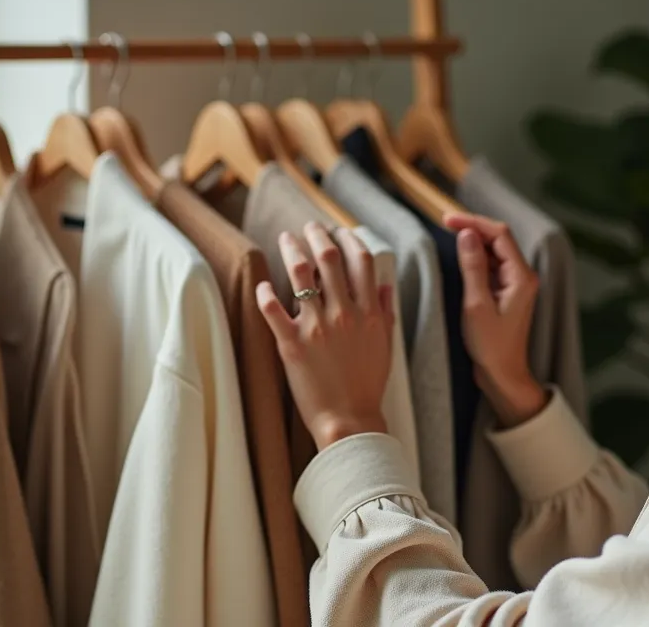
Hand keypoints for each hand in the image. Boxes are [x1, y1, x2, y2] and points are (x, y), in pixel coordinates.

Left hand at [257, 222, 396, 448]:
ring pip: (300, 275)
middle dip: (318, 236)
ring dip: (292, 250)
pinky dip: (265, 293)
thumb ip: (385, 311)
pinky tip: (263, 284)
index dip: (348, 239)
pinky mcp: (292, 345)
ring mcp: (316, 328)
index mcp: (368, 312)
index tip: (339, 232)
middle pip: (328, 259)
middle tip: (310, 227)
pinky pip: (273, 310)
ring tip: (286, 239)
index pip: (360, 261)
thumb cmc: (367, 385)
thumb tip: (384, 285)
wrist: (349, 420)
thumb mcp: (385, 345)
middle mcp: (344, 314)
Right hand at [444, 213, 546, 427]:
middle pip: (499, 239)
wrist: (503, 374)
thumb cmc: (491, 346)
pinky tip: (462, 256)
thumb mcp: (476, 305)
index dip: (473, 222)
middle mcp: (523, 276)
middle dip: (473, 228)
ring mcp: (516, 284)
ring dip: (474, 241)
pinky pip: (493, 265)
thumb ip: (472, 267)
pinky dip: (477, 256)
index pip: (499, 235)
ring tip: (450, 234)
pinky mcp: (507, 292)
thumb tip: (466, 235)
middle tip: (445, 222)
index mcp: (521, 277)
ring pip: (495, 251)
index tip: (447, 219)